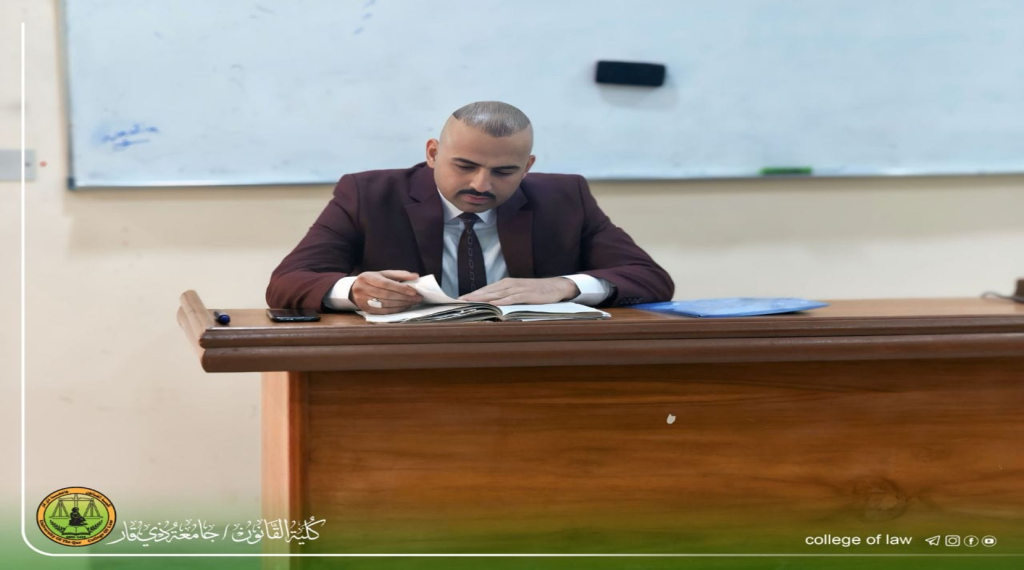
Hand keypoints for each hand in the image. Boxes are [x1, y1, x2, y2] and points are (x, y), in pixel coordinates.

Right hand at [349, 270, 422, 313]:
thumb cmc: (373, 280)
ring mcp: (363, 301)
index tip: (414, 291)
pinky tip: (404, 307)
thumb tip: (415, 276)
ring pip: (386, 304)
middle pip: (387, 295)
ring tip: (413, 302)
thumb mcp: (383, 274)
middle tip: (417, 298)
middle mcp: (363, 289)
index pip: (386, 284)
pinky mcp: (366, 310)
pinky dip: (396, 310)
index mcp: (367, 277)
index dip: (401, 288)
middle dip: (404, 297)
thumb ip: (399, 275)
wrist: (354, 290)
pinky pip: (384, 312)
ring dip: (402, 304)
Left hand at [458, 277, 579, 305]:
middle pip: (488, 290)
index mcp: (506, 283)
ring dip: (482, 298)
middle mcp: (509, 284)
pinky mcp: (526, 294)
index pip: (486, 289)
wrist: (556, 286)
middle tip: (459, 301)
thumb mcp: (519, 291)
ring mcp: (517, 289)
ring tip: (470, 302)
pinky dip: (501, 301)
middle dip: (473, 296)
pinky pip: (511, 298)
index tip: (460, 299)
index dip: (473, 294)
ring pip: (496, 293)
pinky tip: (492, 304)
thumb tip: (492, 303)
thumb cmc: (536, 290)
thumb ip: (506, 295)